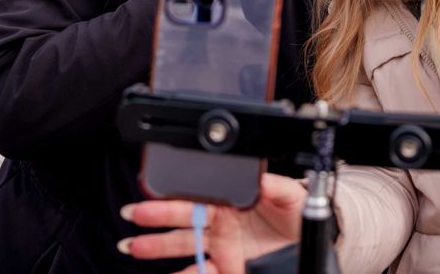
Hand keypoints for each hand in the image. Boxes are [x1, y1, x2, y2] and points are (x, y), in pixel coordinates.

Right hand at [119, 173, 304, 273]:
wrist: (307, 243)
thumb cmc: (296, 215)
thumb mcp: (290, 196)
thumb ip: (274, 186)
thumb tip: (259, 177)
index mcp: (230, 200)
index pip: (197, 195)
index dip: (175, 195)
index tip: (154, 193)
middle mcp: (220, 221)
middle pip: (182, 218)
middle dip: (154, 216)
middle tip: (132, 215)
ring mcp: (220, 245)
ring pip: (182, 244)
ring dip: (157, 246)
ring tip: (132, 247)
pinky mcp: (226, 266)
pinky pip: (199, 270)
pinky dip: (185, 273)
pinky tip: (170, 273)